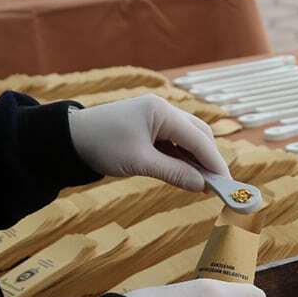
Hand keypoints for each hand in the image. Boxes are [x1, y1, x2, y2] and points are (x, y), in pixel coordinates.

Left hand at [67, 94, 229, 191]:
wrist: (69, 138)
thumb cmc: (101, 145)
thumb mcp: (139, 162)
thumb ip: (174, 173)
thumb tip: (202, 186)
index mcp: (162, 112)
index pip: (199, 138)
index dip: (215, 162)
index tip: (228, 184)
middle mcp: (164, 110)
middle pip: (200, 135)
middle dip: (210, 160)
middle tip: (218, 186)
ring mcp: (157, 117)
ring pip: (189, 139)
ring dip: (196, 160)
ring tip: (203, 184)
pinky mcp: (150, 127)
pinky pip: (175, 142)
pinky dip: (183, 158)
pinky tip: (186, 174)